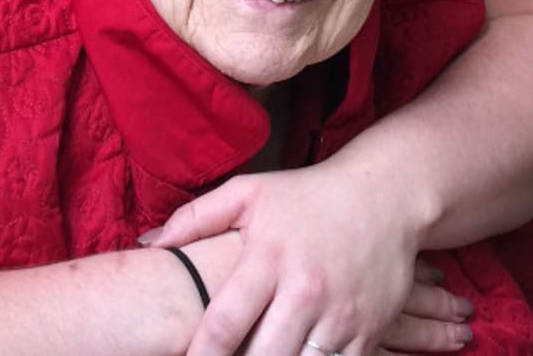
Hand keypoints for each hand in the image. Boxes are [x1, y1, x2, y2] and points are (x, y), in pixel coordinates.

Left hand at [145, 167, 472, 355]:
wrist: (383, 197)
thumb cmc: (305, 195)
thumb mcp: (247, 193)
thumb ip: (195, 218)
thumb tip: (149, 243)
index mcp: (267, 257)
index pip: (226, 321)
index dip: (200, 354)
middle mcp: (303, 291)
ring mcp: (338, 316)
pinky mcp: (367, 333)